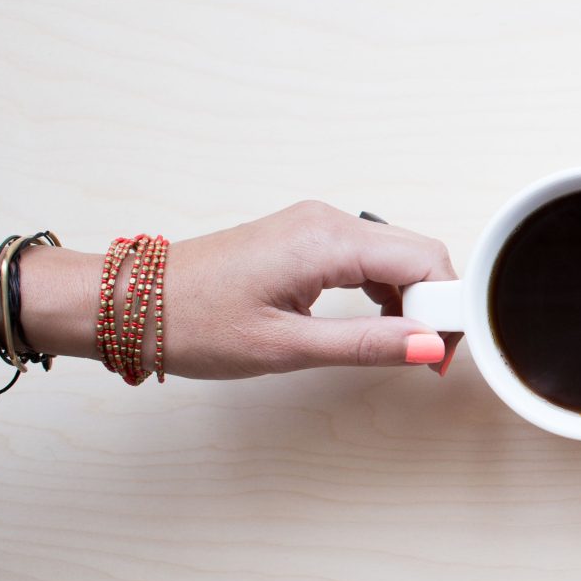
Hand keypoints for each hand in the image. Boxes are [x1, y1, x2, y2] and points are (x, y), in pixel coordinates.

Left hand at [162, 200, 460, 378]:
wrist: (130, 303)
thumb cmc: (193, 322)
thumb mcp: (287, 347)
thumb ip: (367, 344)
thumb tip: (430, 347)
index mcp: (326, 240)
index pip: (425, 260)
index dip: (450, 307)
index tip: (446, 354)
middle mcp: (327, 222)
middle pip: (418, 253)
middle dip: (438, 305)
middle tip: (431, 359)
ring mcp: (316, 226)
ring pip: (397, 256)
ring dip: (414, 301)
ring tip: (406, 349)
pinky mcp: (305, 239)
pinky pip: (369, 258)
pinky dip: (387, 291)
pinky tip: (381, 326)